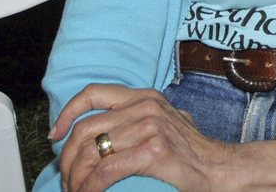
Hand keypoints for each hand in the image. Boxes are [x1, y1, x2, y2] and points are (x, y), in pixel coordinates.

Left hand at [49, 83, 272, 191]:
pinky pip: (105, 170)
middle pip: (84, 130)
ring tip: (76, 191)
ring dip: (75, 178)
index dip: (66, 114)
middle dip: (66, 160)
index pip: (93, 93)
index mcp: (145, 97)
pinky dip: (90, 187)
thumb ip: (135, 119)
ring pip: (90, 152)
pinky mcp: (153, 151)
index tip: (54, 135)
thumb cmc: (190, 153)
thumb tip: (99, 135)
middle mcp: (146, 106)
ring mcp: (150, 127)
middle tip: (66, 180)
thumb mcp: (163, 123)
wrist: (220, 168)